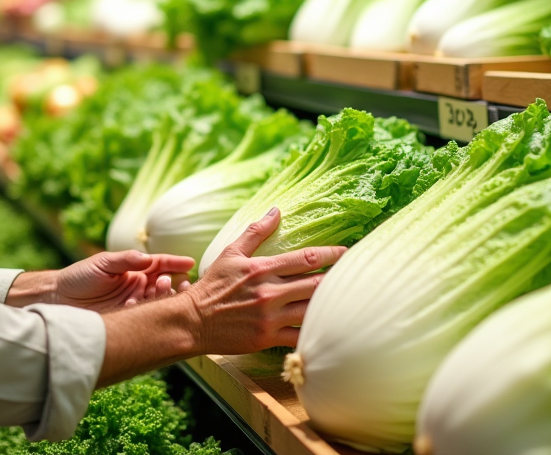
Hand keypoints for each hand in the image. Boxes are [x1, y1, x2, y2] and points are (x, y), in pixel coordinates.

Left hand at [39, 250, 193, 311]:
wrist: (58, 299)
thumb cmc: (79, 276)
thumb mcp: (103, 263)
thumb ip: (126, 260)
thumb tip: (149, 259)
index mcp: (135, 269)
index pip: (161, 264)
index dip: (175, 263)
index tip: (190, 263)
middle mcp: (138, 286)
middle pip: (165, 284)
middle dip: (172, 283)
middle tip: (172, 283)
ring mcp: (134, 303)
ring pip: (158, 301)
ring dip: (161, 297)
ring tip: (158, 292)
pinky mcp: (127, 320)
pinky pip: (143, 317)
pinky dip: (143, 312)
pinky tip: (134, 306)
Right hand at [183, 207, 344, 352]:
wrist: (193, 321)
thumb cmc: (213, 285)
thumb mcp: (231, 252)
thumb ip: (256, 231)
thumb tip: (276, 210)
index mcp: (263, 269)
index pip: (307, 258)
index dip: (332, 254)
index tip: (348, 252)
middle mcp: (270, 293)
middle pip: (316, 285)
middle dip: (339, 279)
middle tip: (357, 275)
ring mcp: (270, 318)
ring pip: (312, 310)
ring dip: (331, 305)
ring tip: (349, 300)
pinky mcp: (268, 338)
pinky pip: (299, 336)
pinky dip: (315, 332)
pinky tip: (328, 327)